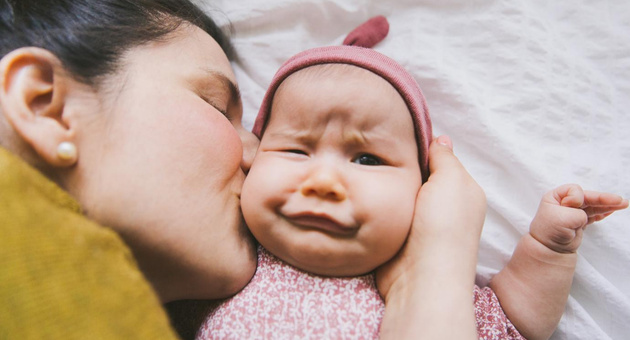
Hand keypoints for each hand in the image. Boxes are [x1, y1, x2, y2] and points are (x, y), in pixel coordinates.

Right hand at [376, 135, 485, 299]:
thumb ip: (445, 157)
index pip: (438, 158)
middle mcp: (440, 205)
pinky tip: (361, 191)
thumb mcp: (452, 180)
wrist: (420, 278)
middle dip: (397, 164)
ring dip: (383, 184)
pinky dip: (375, 203)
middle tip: (371, 149)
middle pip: (414, 174)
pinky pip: (384, 210)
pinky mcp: (396, 235)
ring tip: (360, 166)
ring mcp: (416, 222)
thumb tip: (440, 138)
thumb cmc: (443, 226)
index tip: (393, 133)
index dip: (418, 146)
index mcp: (460, 190)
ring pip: (396, 191)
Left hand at [530, 184, 628, 253]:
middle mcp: (564, 203)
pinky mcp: (578, 222)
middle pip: (587, 197)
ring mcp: (572, 212)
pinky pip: (593, 214)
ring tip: (623, 204)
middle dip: (603, 198)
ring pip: (592, 206)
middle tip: (619, 200)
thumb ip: (577, 213)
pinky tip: (612, 211)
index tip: (572, 207)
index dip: (577, 198)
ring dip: (607, 205)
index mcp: (555, 197)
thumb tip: (583, 215)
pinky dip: (603, 212)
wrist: (548, 250)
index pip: (574, 190)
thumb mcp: (562, 218)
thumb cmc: (550, 232)